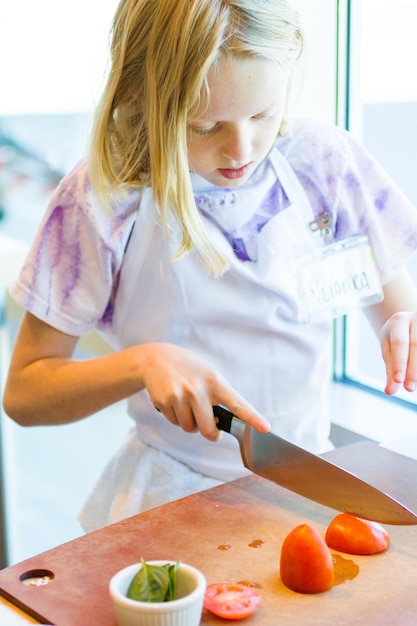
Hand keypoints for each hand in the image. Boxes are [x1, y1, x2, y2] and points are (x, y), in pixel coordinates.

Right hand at [138, 343, 270, 440]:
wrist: (155, 359)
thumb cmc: (188, 368)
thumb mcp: (207, 374)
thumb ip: (218, 394)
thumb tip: (226, 421)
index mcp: (214, 381)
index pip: (237, 403)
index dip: (253, 418)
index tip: (265, 428)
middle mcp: (197, 390)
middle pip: (209, 430)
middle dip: (211, 433)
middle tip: (212, 430)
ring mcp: (179, 396)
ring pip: (190, 428)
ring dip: (190, 423)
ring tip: (187, 405)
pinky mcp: (164, 402)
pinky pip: (175, 423)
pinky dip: (176, 417)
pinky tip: (174, 401)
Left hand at [380, 312, 416, 394]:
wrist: (411, 322)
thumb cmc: (398, 337)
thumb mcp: (389, 349)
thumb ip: (390, 369)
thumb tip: (389, 391)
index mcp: (399, 321)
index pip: (399, 343)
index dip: (399, 362)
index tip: (398, 381)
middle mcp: (416, 319)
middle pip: (416, 345)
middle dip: (413, 369)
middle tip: (409, 388)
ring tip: (415, 385)